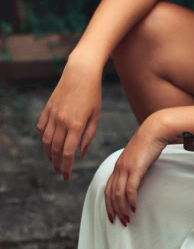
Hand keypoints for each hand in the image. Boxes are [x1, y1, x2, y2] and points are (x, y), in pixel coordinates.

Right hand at [37, 56, 101, 179]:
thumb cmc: (93, 94)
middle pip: (55, 149)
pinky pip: (41, 128)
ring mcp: (53, 115)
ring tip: (54, 160)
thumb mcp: (96, 115)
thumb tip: (80, 153)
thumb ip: (88, 136)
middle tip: (60, 171)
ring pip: (46, 140)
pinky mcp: (47, 109)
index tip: (66, 176)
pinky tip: (47, 144)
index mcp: (76, 125)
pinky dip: (43, 138)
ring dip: (48, 153)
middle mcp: (62, 121)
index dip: (66, 166)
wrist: (81, 73)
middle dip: (57, 163)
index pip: (68, 153)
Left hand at [104, 114, 170, 224]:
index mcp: (118, 166)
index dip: (108, 204)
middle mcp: (119, 168)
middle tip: (119, 222)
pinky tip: (134, 207)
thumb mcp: (140, 161)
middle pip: (110, 194)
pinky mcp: (135, 168)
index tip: (112, 215)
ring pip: (118, 194)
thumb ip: (136, 174)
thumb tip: (135, 188)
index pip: (108, 188)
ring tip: (127, 219)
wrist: (155, 130)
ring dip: (122, 208)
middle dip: (113, 210)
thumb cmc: (150, 144)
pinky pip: (130, 189)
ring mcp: (126, 168)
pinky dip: (131, 200)